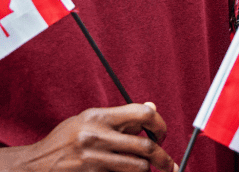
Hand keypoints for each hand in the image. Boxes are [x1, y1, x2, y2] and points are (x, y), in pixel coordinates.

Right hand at [0, 103, 175, 171]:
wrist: (34, 166)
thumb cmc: (65, 139)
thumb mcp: (89, 119)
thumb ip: (120, 116)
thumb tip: (152, 108)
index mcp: (100, 117)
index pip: (142, 114)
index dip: (159, 124)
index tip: (162, 134)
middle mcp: (98, 137)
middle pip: (145, 146)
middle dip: (163, 157)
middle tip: (168, 164)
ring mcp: (94, 160)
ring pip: (137, 167)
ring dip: (146, 171)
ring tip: (147, 170)